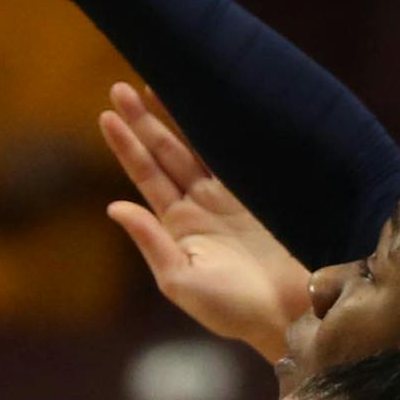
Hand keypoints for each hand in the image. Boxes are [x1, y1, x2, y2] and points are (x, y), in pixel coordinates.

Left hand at [100, 83, 310, 360]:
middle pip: (166, 153)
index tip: (106, 115)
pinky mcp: (263, 193)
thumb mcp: (182, 281)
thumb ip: (151, 242)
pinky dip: (219, 129)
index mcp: (178, 226)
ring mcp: (232, 197)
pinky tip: (207, 103)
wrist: (293, 315)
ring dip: (174, 117)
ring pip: (197, 147)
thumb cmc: (235, 310)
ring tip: (153, 83)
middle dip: (143, 121)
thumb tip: (113, 206)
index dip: (127, 145)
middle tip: (119, 88)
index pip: (146, 176)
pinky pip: (235, 153)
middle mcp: (201, 206)